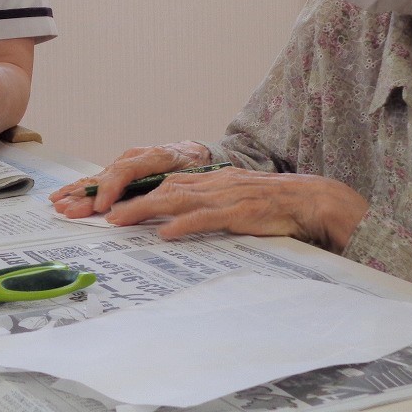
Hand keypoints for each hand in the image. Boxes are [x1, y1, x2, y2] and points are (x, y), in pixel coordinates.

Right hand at [49, 141, 212, 216]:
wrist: (196, 153)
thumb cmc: (192, 164)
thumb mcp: (187, 175)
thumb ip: (165, 187)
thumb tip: (141, 205)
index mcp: (152, 156)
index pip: (125, 171)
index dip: (111, 189)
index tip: (101, 206)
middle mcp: (134, 158)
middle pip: (106, 177)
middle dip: (86, 196)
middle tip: (70, 210)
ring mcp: (125, 163)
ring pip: (98, 178)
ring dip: (78, 192)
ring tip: (59, 203)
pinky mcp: (120, 171)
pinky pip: (98, 180)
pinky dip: (80, 188)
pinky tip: (64, 194)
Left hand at [103, 168, 369, 252]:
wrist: (311, 199)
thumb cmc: (274, 204)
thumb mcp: (234, 197)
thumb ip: (207, 205)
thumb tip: (176, 220)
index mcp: (210, 178)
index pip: (165, 180)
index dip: (135, 189)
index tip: (109, 200)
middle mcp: (212, 182)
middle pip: (161, 186)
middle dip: (129, 198)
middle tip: (100, 212)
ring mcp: (224, 195)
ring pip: (176, 198)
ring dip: (144, 209)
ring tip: (118, 220)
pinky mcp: (239, 212)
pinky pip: (207, 218)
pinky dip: (184, 224)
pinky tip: (166, 233)